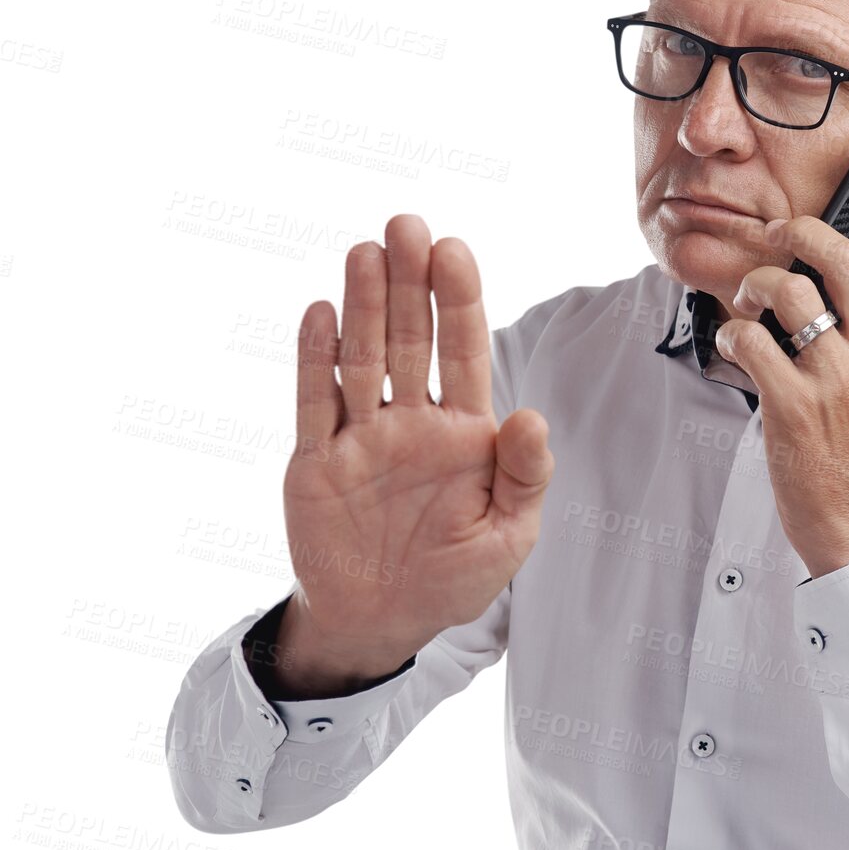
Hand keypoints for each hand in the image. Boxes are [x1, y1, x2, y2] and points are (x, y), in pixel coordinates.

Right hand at [273, 215, 553, 695]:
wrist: (380, 624)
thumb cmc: (452, 579)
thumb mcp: (507, 538)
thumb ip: (524, 478)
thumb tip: (533, 416)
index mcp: (465, 434)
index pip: (465, 352)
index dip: (459, 300)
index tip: (454, 250)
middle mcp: (412, 421)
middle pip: (411, 339)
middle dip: (409, 283)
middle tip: (406, 225)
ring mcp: (361, 437)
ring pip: (362, 358)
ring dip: (364, 305)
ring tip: (365, 252)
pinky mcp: (316, 462)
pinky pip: (315, 402)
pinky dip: (317, 359)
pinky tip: (321, 313)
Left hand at [714, 153, 848, 577]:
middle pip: (842, 260)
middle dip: (803, 230)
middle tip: (782, 229)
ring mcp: (835, 378)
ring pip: (790, 293)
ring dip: (758, 285)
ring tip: (751, 298)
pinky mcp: (792, 405)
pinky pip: (751, 342)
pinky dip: (733, 333)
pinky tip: (736, 342)